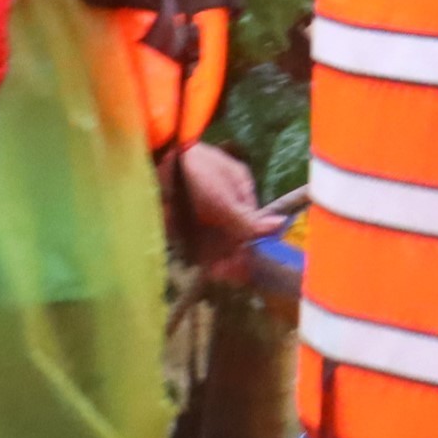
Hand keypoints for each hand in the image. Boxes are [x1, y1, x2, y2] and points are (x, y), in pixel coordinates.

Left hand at [173, 141, 287, 281]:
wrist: (156, 163)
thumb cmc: (197, 174)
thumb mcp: (225, 199)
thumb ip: (249, 220)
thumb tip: (281, 225)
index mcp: (239, 188)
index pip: (251, 220)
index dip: (250, 242)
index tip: (245, 262)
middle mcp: (222, 201)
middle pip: (233, 233)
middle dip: (234, 254)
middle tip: (230, 274)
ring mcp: (200, 211)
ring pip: (215, 240)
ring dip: (219, 259)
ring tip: (219, 275)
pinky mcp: (180, 221)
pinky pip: (195, 242)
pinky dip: (201, 256)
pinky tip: (206, 269)